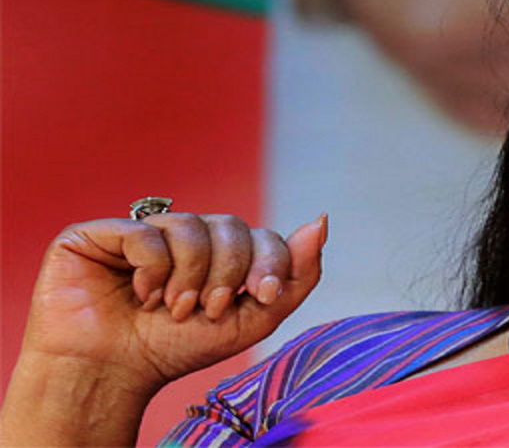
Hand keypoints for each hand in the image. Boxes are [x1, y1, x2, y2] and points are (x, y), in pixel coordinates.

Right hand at [17, 212, 326, 394]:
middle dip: (228, 273)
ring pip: (193, 226)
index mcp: (220, 253)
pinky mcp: (101, 232)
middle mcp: (184, 234)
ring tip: (172, 308)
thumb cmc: (177, 349)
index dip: (268, 262)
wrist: (111, 374)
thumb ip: (293, 276)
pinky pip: (147, 231)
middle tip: (206, 310)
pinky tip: (141, 295)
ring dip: (190, 276)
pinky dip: (153, 269)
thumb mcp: (250, 320)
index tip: (260, 295)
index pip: (262, 236)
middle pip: (232, 227)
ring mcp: (144, 229)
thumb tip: (321, 221)